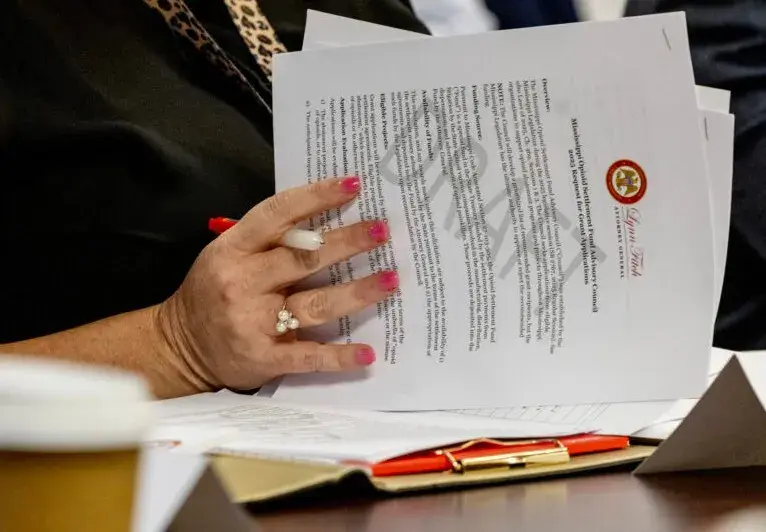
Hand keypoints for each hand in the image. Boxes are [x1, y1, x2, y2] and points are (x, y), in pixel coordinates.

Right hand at [157, 176, 396, 392]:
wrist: (180, 346)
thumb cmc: (213, 292)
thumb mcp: (227, 254)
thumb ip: (268, 240)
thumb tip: (326, 220)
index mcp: (233, 249)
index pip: (278, 214)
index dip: (317, 197)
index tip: (353, 185)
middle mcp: (242, 282)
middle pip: (305, 258)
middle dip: (348, 242)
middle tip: (383, 230)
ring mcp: (253, 322)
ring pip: (315, 304)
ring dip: (357, 292)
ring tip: (391, 280)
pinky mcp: (263, 358)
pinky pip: (308, 356)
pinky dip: (339, 356)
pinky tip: (367, 354)